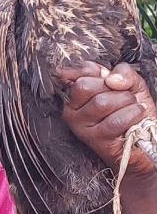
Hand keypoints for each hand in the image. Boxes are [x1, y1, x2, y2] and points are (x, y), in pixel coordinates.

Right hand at [59, 62, 156, 179]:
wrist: (142, 140)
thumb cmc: (133, 113)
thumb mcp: (131, 86)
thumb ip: (123, 73)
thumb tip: (112, 79)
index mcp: (76, 94)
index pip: (78, 73)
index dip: (99, 73)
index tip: (112, 82)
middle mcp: (72, 110)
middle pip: (85, 86)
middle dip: (113, 89)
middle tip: (124, 97)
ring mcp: (79, 126)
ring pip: (101, 103)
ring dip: (126, 103)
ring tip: (132, 108)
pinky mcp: (93, 139)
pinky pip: (114, 122)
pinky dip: (131, 116)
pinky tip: (136, 117)